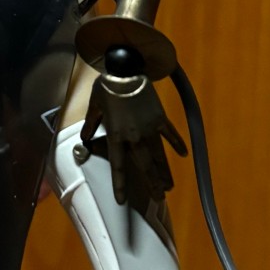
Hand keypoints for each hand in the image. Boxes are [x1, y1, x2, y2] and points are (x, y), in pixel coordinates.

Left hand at [80, 68, 186, 204]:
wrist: (126, 69)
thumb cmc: (107, 86)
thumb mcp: (94, 107)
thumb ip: (91, 125)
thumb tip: (85, 138)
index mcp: (116, 136)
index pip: (118, 167)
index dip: (120, 185)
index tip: (122, 200)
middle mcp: (133, 136)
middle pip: (144, 166)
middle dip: (151, 184)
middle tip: (158, 198)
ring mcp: (149, 128)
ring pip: (158, 155)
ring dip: (164, 172)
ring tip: (169, 186)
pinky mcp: (160, 118)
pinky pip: (170, 134)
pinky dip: (177, 144)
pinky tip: (184, 155)